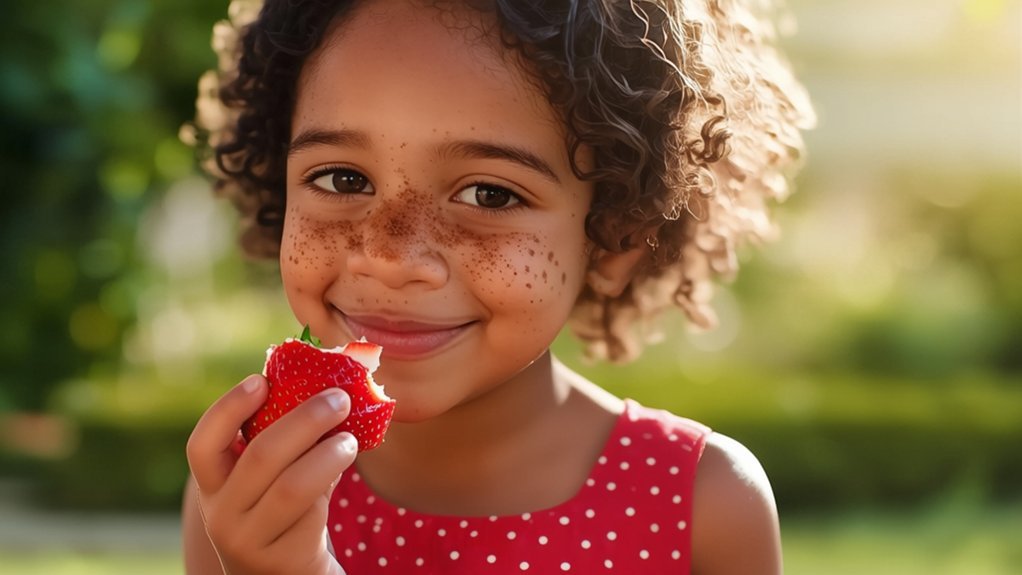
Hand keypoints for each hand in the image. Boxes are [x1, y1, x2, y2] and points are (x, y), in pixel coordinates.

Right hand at [186, 375, 355, 574]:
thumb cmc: (284, 516)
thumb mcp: (269, 483)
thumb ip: (284, 444)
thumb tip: (323, 389)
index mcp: (213, 486)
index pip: (202, 444)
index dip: (228, 408)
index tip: (261, 380)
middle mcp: (221, 515)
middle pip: (260, 456)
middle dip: (305, 419)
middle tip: (340, 398)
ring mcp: (249, 542)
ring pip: (292, 487)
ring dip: (328, 454)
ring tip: (352, 439)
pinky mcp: (283, 560)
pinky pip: (313, 514)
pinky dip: (332, 486)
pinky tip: (346, 467)